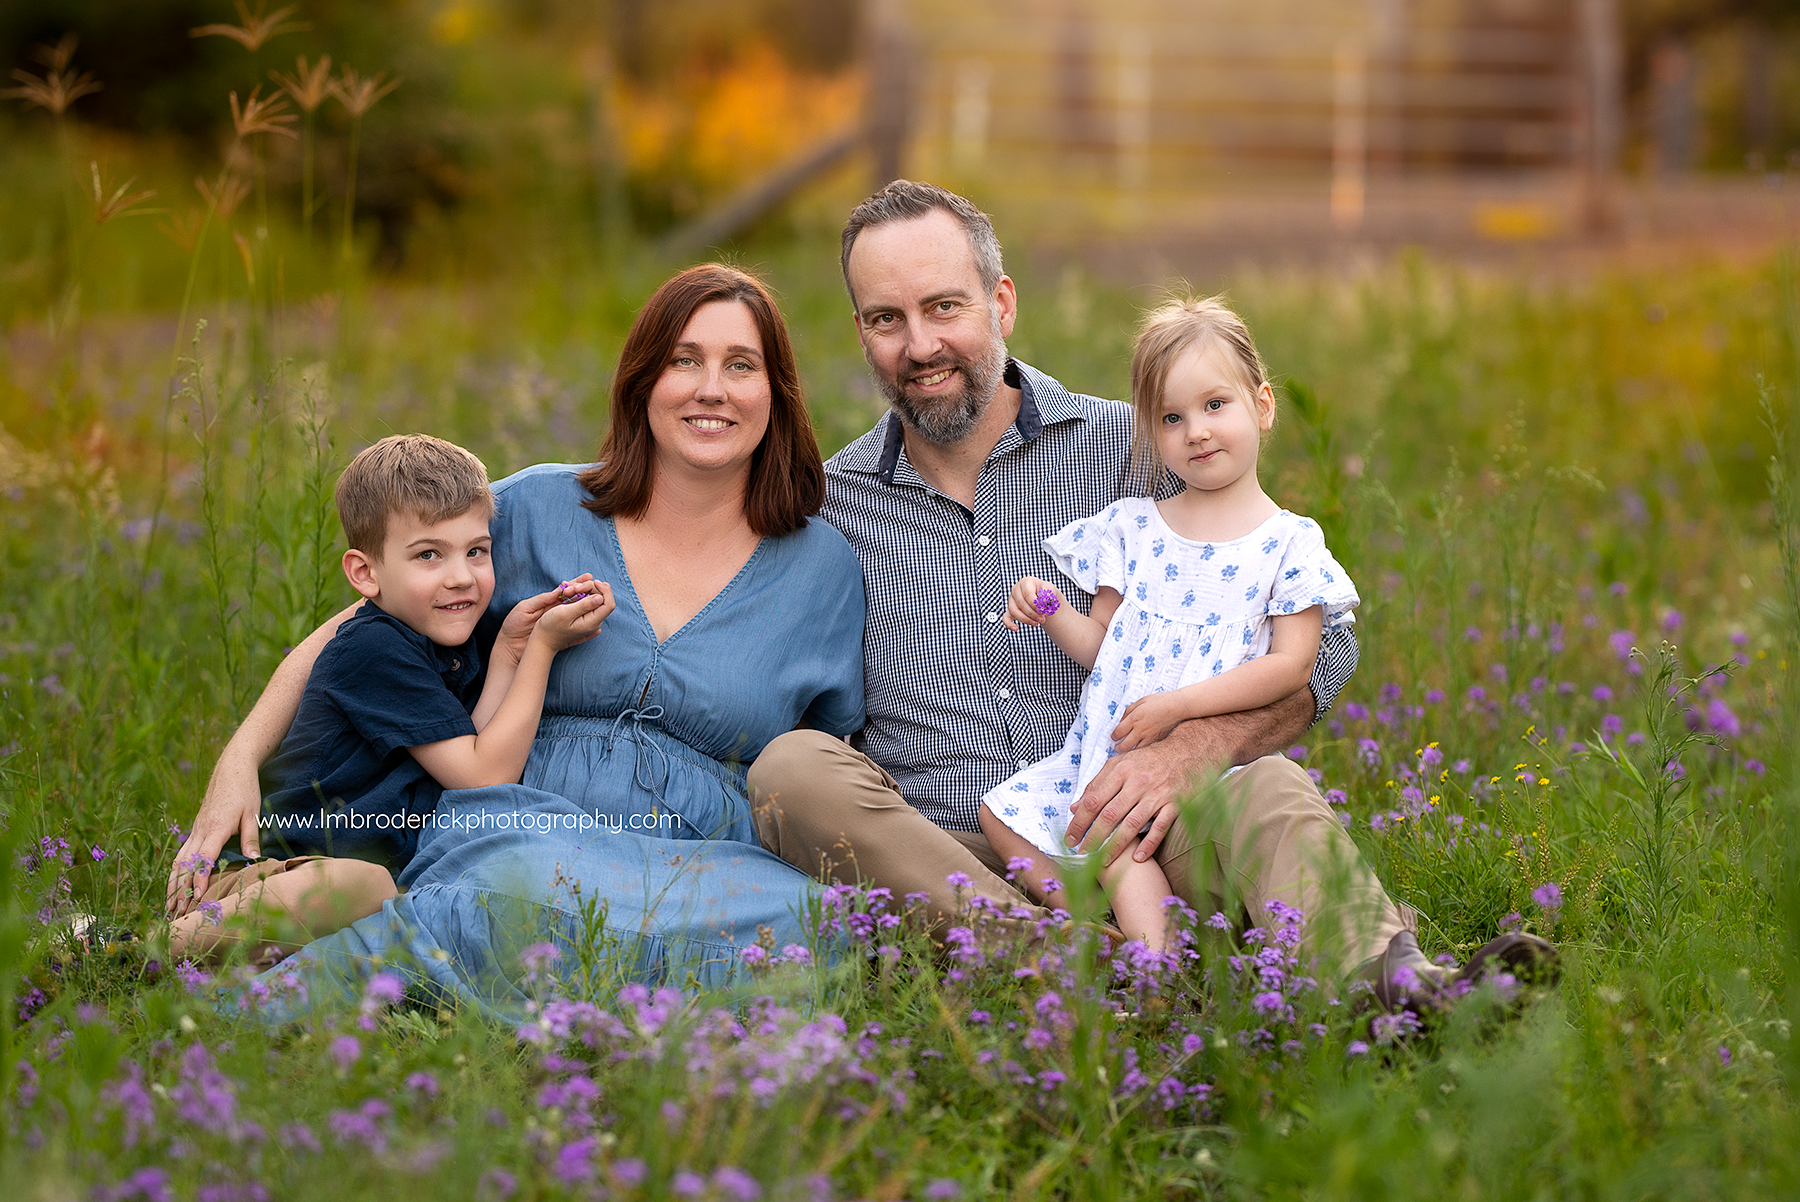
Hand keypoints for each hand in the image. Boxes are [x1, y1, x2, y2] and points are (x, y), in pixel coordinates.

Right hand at [165, 756, 261, 916]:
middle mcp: (200, 831)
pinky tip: (173, 887)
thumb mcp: (253, 813)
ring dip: (172, 885)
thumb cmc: (245, 791)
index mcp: (215, 827)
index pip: (203, 858)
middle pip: (184, 865)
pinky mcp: (195, 830)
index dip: (200, 879)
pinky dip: (175, 873)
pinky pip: (181, 855)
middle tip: (177, 913)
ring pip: (178, 861)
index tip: (197, 897)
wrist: (231, 769)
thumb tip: (254, 861)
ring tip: (169, 907)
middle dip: (180, 890)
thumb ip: (250, 838)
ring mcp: (195, 830)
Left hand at [497, 575, 595, 663]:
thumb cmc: (514, 625)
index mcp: (547, 603)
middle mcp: (556, 612)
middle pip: (577, 600)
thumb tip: (559, 591)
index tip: (588, 577)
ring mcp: (560, 624)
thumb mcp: (525, 608)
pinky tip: (598, 629)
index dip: (577, 583)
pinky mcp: (560, 637)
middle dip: (588, 592)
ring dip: (591, 607)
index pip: (566, 590)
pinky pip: (578, 635)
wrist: (509, 646)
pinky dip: (589, 632)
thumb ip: (541, 600)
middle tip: (597, 585)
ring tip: (601, 599)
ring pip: (579, 614)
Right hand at [532, 581, 614, 650]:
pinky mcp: (582, 615)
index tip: (594, 581)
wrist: (542, 639)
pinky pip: (585, 600)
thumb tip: (600, 597)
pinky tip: (567, 593)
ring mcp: (588, 618)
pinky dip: (577, 594)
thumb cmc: (551, 627)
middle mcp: (593, 620)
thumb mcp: (565, 614)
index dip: (605, 590)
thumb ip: (584, 605)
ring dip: (581, 589)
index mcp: (592, 622)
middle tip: (573, 588)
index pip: (609, 604)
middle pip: (601, 598)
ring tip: (566, 591)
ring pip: (592, 597)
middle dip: (590, 588)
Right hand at [1004, 577, 1063, 630]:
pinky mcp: (1010, 610)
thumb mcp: (1050, 590)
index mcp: (1026, 582)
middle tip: (1043, 619)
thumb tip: (1042, 602)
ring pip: (1014, 611)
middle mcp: (1016, 589)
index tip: (1043, 611)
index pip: (1027, 594)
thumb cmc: (1046, 592)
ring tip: (1036, 623)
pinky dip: (1009, 624)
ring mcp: (1011, 600)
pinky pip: (1006, 618)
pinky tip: (1016, 629)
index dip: (1035, 605)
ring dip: (1026, 620)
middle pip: (1021, 604)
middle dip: (1032, 614)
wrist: (1044, 597)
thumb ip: (1047, 595)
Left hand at [1063, 733, 1221, 864]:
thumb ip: (1096, 784)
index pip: (1094, 800)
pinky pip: (1160, 827)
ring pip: (1132, 824)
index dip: (1080, 821)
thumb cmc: (1148, 760)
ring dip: (1116, 845)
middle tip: (1081, 854)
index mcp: (1121, 771)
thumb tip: (1075, 808)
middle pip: (1110, 814)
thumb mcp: (1119, 764)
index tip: (1070, 838)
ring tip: (1102, 861)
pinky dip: (1149, 844)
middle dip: (1093, 837)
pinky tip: (1137, 858)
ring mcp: (1157, 794)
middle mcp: (1138, 782)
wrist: (1187, 752)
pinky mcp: (1175, 804)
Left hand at [1111, 692, 1185, 752]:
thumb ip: (1128, 711)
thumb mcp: (1140, 702)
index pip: (1118, 732)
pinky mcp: (1157, 741)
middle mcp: (1141, 729)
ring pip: (1134, 751)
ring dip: (1128, 752)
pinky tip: (1138, 749)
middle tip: (1117, 746)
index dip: (1113, 736)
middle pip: (1124, 746)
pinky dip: (1140, 752)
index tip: (1114, 737)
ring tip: (1127, 749)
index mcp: (1134, 718)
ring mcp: (1149, 737)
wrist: (1177, 707)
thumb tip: (1121, 721)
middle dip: (1117, 748)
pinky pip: (1145, 750)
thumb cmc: (1159, 702)